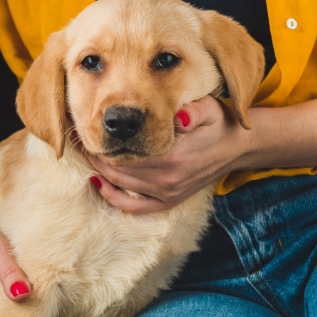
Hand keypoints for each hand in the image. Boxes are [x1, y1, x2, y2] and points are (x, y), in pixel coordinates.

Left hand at [86, 96, 251, 213]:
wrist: (238, 147)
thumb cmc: (218, 123)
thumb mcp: (209, 110)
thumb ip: (193, 112)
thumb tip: (179, 116)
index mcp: (173, 158)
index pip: (124, 154)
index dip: (102, 143)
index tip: (87, 128)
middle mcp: (167, 180)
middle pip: (116, 170)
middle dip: (95, 154)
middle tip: (79, 138)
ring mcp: (167, 193)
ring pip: (121, 185)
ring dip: (99, 170)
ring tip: (84, 153)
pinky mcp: (169, 200)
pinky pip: (135, 206)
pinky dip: (114, 197)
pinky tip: (99, 183)